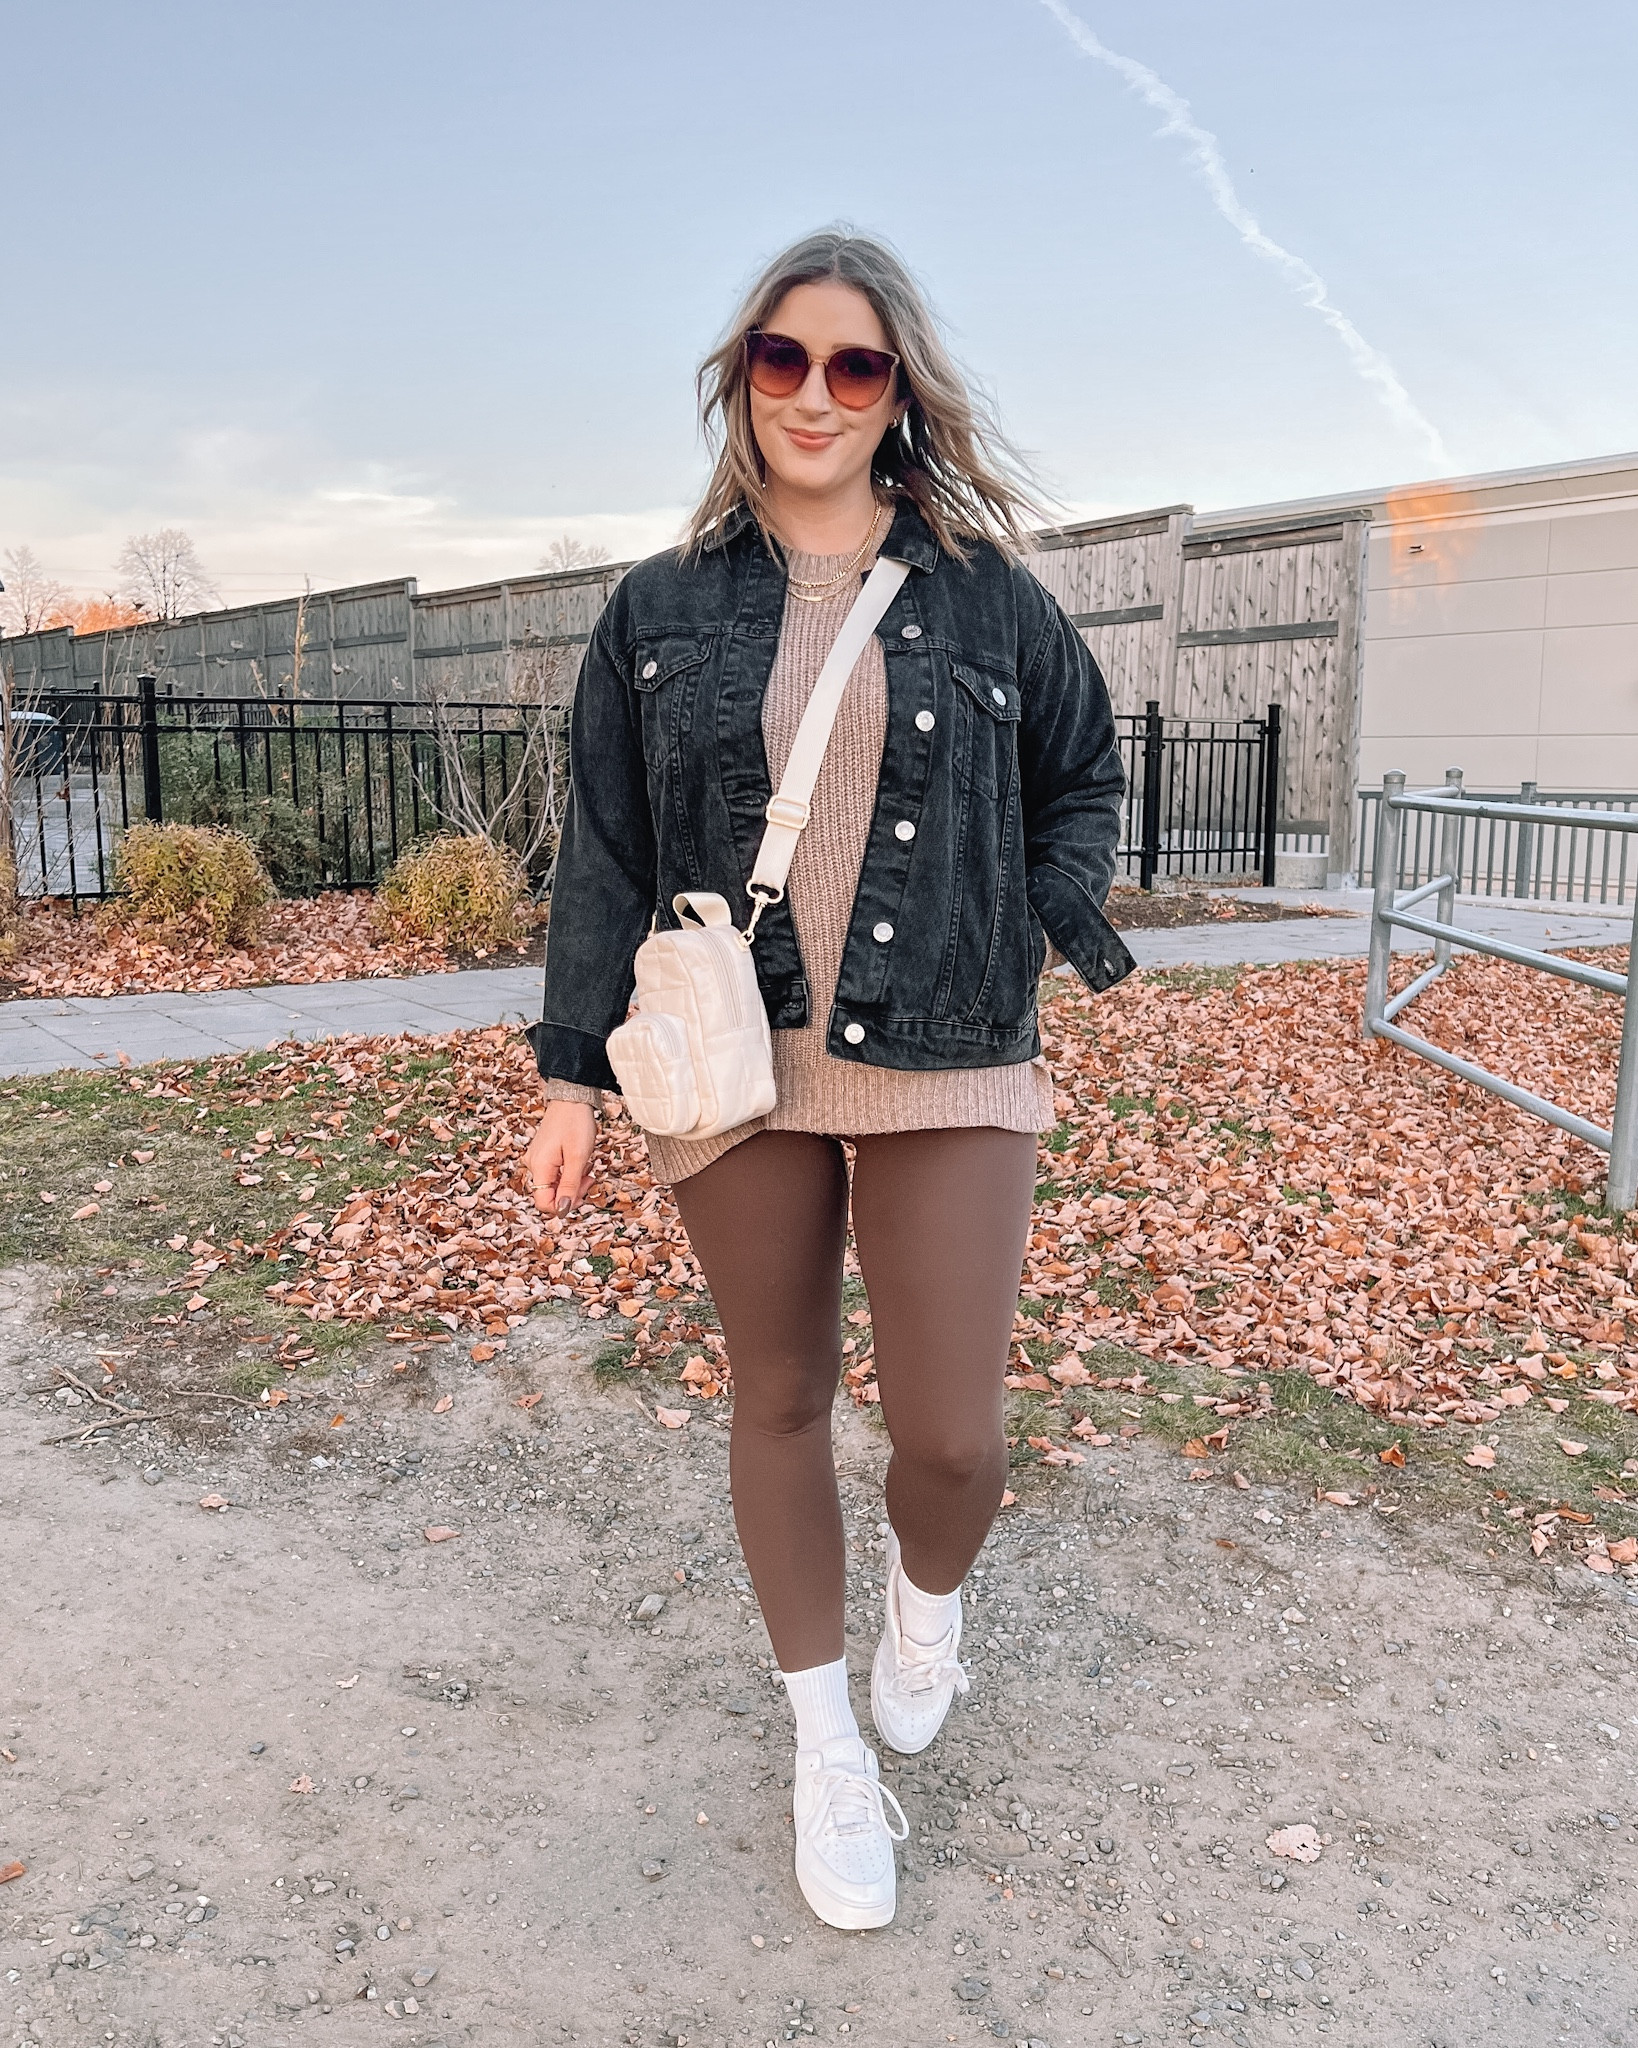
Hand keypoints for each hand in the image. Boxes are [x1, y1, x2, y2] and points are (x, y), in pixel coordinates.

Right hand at [524, 1100, 597, 1214]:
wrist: (571, 1098)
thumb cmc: (575, 1123)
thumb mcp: (578, 1157)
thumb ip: (570, 1185)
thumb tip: (563, 1210)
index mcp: (539, 1167)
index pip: (544, 1204)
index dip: (564, 1206)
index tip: (582, 1194)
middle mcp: (534, 1165)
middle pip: (551, 1195)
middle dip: (573, 1192)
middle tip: (589, 1178)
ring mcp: (538, 1160)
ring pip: (555, 1185)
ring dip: (573, 1181)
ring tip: (585, 1166)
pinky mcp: (543, 1155)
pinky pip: (555, 1173)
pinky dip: (569, 1172)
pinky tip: (579, 1162)